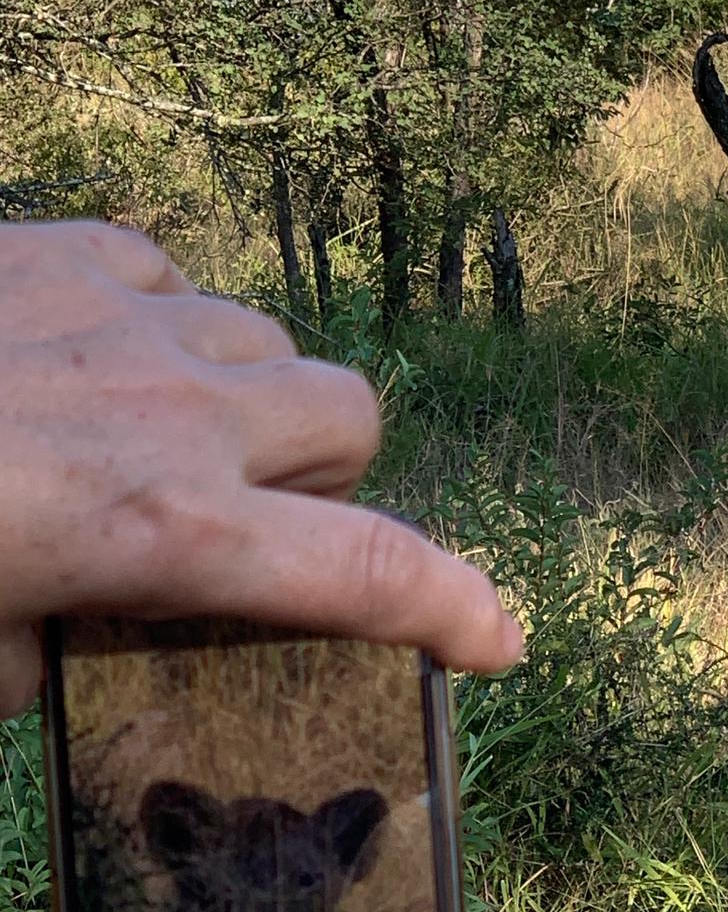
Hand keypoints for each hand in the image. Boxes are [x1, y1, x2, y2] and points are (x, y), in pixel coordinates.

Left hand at [0, 220, 521, 716]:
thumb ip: (47, 659)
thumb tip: (47, 650)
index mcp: (173, 532)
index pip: (370, 572)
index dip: (457, 609)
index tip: (496, 642)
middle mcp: (181, 415)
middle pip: (352, 418)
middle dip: (325, 475)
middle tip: (250, 513)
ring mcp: (130, 319)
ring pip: (269, 343)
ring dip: (247, 397)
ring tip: (161, 432)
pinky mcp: (67, 252)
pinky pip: (174, 276)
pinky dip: (162, 323)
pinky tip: (97, 360)